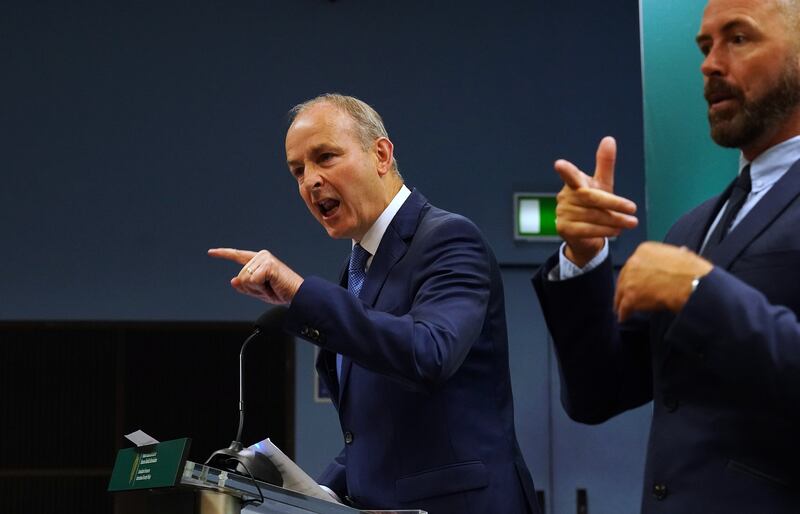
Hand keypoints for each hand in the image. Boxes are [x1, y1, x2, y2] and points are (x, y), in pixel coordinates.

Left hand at [207, 248, 303, 304]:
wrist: (298, 295)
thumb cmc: (281, 292)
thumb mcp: (259, 291)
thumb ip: (245, 286)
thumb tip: (233, 280)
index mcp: (260, 260)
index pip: (238, 256)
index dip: (223, 254)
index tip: (211, 252)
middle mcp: (262, 256)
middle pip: (240, 275)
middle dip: (251, 288)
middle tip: (268, 288)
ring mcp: (265, 259)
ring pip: (245, 279)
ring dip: (256, 289)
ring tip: (271, 287)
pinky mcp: (268, 265)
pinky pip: (252, 281)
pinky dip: (260, 288)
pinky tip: (272, 285)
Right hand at [554, 137, 638, 266]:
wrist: (584, 236)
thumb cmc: (594, 206)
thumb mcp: (602, 184)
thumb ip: (605, 164)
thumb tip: (609, 139)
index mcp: (574, 183)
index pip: (570, 175)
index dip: (565, 170)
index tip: (559, 164)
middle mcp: (565, 197)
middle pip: (591, 198)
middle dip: (614, 203)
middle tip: (632, 208)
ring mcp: (563, 213)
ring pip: (593, 215)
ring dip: (615, 220)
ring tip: (630, 222)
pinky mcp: (564, 229)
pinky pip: (587, 229)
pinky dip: (605, 230)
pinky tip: (617, 230)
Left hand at [614, 242, 712, 321]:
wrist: (691, 284)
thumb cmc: (691, 271)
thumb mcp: (680, 254)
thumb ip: (672, 256)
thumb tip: (680, 253)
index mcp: (644, 250)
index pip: (634, 264)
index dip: (634, 275)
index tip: (635, 280)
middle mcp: (634, 262)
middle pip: (624, 277)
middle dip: (625, 287)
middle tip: (625, 295)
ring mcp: (630, 279)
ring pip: (621, 292)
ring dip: (622, 301)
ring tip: (621, 308)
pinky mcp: (631, 296)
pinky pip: (624, 306)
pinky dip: (624, 313)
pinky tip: (624, 317)